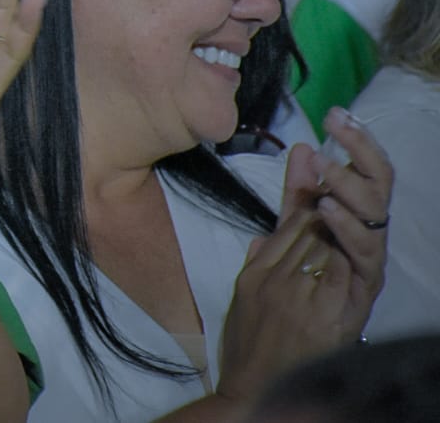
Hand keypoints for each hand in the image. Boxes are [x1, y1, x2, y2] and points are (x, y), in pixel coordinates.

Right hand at [215, 206, 354, 402]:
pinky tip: (349, 258)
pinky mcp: (320, 315)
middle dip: (322, 219)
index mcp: (253, 275)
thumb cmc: (246, 348)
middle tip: (337, 205)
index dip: (301, 213)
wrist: (255, 386)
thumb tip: (258, 239)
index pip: (281, 232)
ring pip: (323, 251)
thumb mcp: (240, 302)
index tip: (315, 202)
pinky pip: (337, 276)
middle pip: (304, 237)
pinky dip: (344, 263)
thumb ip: (251, 267)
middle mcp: (273, 280)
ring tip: (346, 229)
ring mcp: (297, 296)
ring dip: (336, 238)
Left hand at [280, 108, 392, 334]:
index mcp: (341, 238)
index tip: (336, 114)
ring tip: (329, 170)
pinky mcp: (354, 303)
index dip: (352, 147)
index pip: (357, 182)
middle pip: (374, 194)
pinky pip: (361, 261)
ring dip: (349, 190)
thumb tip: (303, 152)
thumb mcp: (275, 247)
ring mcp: (357, 278)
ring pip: (371, 223)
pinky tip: (329, 210)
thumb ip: (290, 206)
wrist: (259, 379)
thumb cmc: (271, 317)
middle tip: (342, 123)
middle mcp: (356, 254)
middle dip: (361, 154)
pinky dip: (346, 232)